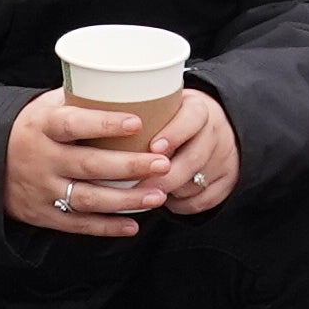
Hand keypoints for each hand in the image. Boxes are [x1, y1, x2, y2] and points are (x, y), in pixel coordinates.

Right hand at [4, 88, 172, 238]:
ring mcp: (42, 190)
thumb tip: (128, 84)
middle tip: (162, 163)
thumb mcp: (45, 107)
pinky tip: (133, 226)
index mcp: (43, 126)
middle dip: (129, 166)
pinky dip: (106, 227)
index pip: (75, 124)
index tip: (137, 123)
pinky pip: (78, 224)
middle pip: (89, 165)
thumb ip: (79, 99)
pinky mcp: (43, 215)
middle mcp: (42, 159)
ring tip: (157, 196)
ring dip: (126, 200)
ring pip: (88, 198)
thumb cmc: (30, 128)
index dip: (105, 124)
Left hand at [145, 86, 241, 214]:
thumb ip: (137, 107)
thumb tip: (80, 106)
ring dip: (167, 193)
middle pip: (192, 159)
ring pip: (195, 183)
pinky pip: (203, 201)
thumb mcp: (165, 102)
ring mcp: (224, 158)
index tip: (153, 147)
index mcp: (199, 109)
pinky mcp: (229, 180)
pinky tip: (162, 202)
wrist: (218, 124)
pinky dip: (180, 205)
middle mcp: (215, 133)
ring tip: (141, 196)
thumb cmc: (176, 115)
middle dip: (162, 176)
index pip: (192, 119)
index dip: (174, 134)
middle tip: (135, 187)